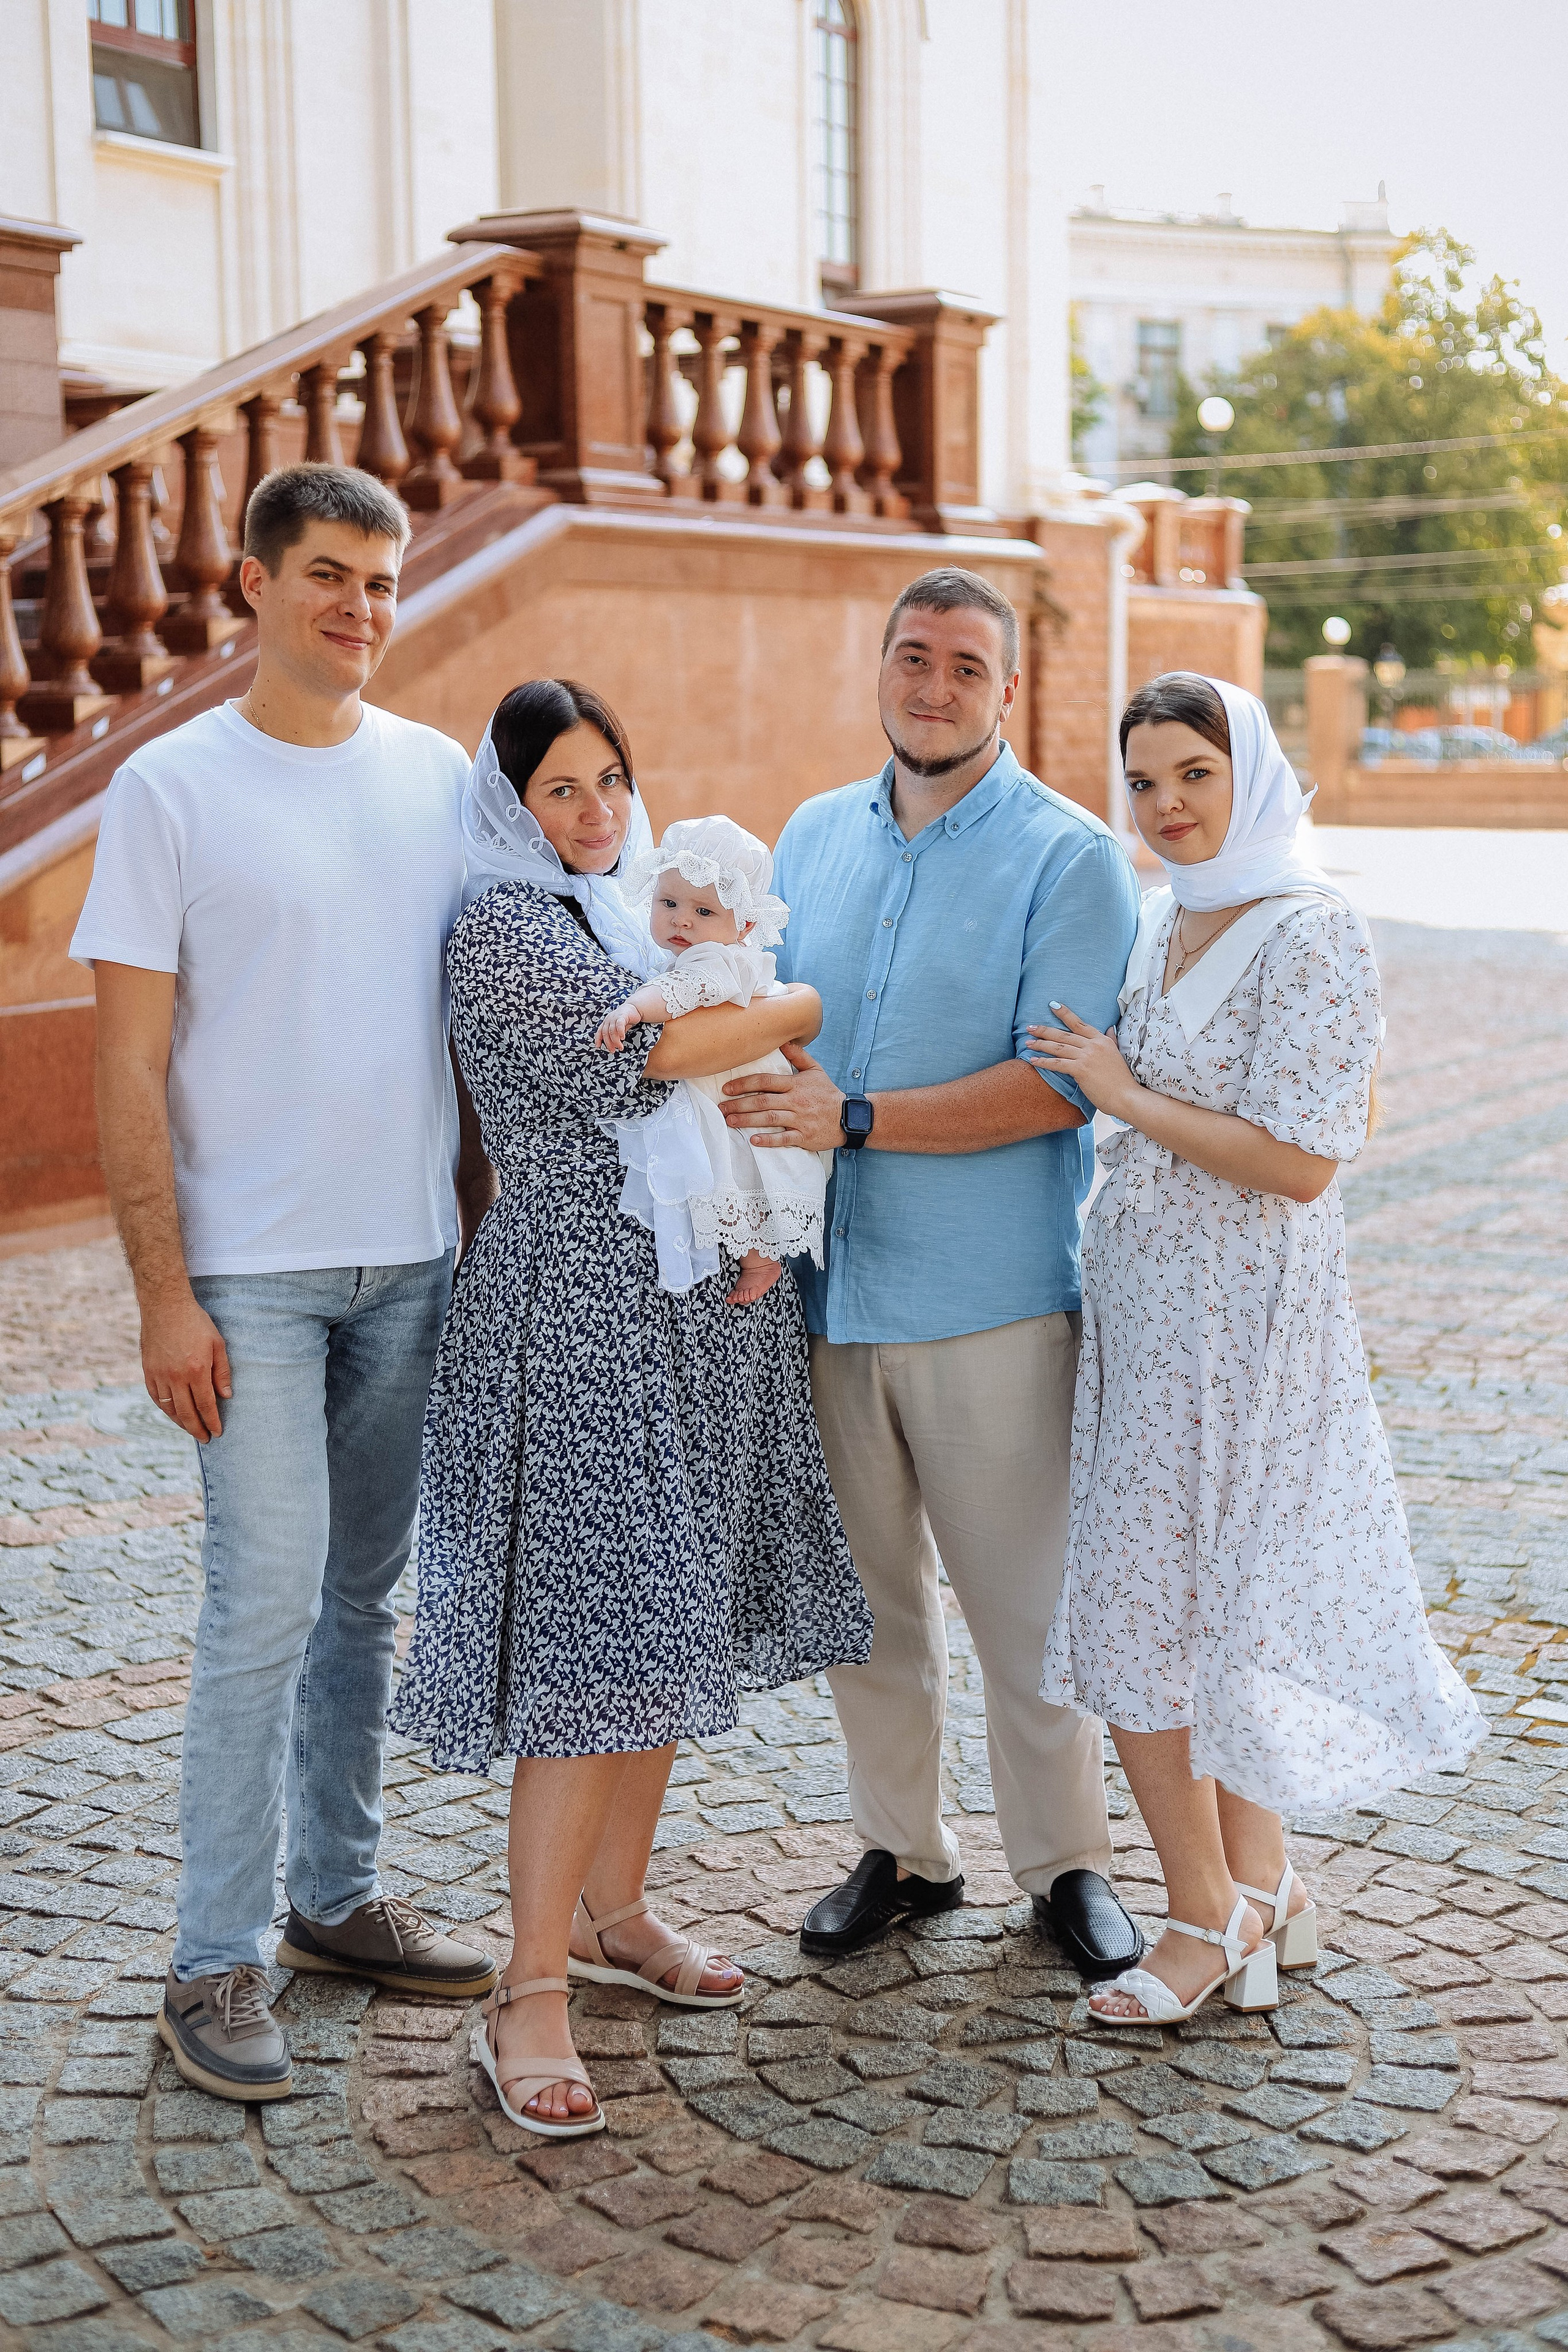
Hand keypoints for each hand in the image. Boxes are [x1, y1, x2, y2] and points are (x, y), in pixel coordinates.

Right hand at [141, 1290, 231, 1441]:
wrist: (165, 1306)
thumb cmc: (195, 1322)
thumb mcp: (217, 1344)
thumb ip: (222, 1372)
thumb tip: (226, 1396)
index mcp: (196, 1370)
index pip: (206, 1405)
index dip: (212, 1421)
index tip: (217, 1432)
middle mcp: (176, 1376)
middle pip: (187, 1412)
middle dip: (197, 1429)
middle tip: (205, 1438)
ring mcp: (159, 1375)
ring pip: (170, 1408)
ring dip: (181, 1422)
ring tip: (191, 1429)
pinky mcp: (148, 1371)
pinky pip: (156, 1397)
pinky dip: (165, 1409)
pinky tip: (173, 1413)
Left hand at [594, 999, 641, 1051]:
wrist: (634, 1008)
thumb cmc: (625, 1019)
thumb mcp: (617, 1027)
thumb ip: (614, 1034)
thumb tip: (613, 1045)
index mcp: (606, 1022)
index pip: (600, 1031)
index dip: (598, 1039)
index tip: (598, 1046)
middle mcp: (609, 1019)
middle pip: (606, 1033)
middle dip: (609, 1043)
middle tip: (613, 1050)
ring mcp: (614, 1017)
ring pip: (612, 1031)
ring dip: (615, 1041)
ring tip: (620, 1047)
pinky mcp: (622, 1016)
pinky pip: (619, 1025)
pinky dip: (620, 1032)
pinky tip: (622, 1038)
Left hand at [720, 1042, 845, 1150]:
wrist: (849, 1117)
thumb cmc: (828, 1094)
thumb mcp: (815, 1070)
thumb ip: (798, 1056)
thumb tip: (783, 1041)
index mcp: (795, 1084)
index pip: (765, 1081)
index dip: (744, 1084)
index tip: (727, 1088)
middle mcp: (795, 1101)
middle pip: (762, 1101)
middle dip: (739, 1104)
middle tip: (721, 1108)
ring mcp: (799, 1119)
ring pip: (769, 1119)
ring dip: (747, 1120)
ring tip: (729, 1121)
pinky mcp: (804, 1136)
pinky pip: (783, 1138)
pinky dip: (768, 1140)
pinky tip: (753, 1140)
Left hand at [1024, 1002, 1139, 1118]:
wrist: (1126, 1096)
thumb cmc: (1121, 1080)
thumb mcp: (1116, 1054)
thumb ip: (1111, 1040)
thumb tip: (1110, 1028)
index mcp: (1102, 1040)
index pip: (1079, 1023)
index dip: (1065, 1014)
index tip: (1052, 1005)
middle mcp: (1093, 1045)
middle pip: (1064, 1034)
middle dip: (1044, 1030)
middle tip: (1030, 1027)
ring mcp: (1087, 1056)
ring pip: (1058, 1047)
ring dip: (1041, 1044)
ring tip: (1027, 1043)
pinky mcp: (1081, 1070)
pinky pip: (1057, 1063)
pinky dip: (1043, 1062)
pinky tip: (1033, 1060)